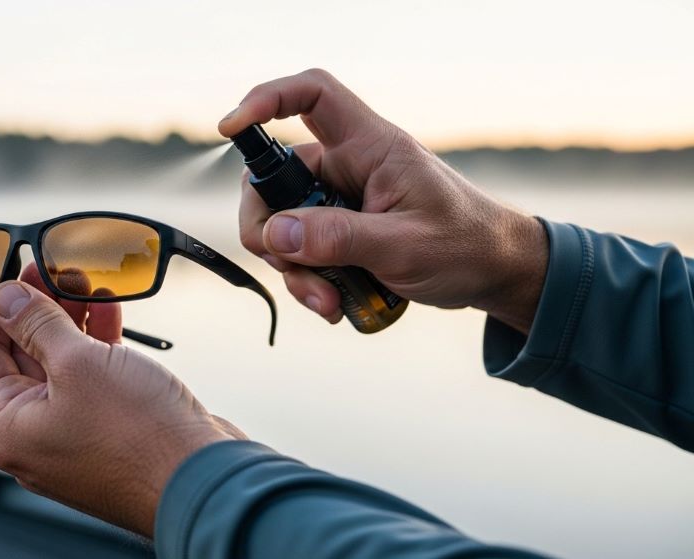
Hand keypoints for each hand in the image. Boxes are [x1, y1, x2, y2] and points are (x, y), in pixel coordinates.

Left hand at [0, 263, 239, 535]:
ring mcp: (72, 433)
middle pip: (19, 357)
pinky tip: (107, 307)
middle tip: (49, 269)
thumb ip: (36, 325)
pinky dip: (96, 342)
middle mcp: (34, 436)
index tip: (3, 273)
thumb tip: (5, 299)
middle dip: (35, 309)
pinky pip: (90, 377)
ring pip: (58, 364)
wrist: (202, 477)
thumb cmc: (138, 434)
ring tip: (82, 279)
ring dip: (69, 320)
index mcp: (8, 428)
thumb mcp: (77, 363)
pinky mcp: (108, 429)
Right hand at [220, 69, 547, 333]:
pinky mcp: (339, 232)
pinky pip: (300, 251)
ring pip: (284, 225)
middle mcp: (349, 167)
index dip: (267, 99)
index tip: (231, 128)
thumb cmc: (465, 245)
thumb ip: (338, 238)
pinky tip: (333, 304)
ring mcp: (340, 201)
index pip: (314, 96)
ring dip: (294, 268)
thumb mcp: (403, 246)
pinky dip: (307, 280)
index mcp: (371, 147)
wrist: (492, 274)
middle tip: (286, 266)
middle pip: (277, 177)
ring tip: (328, 301)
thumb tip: (275, 234)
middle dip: (269, 228)